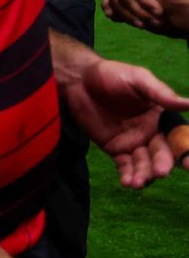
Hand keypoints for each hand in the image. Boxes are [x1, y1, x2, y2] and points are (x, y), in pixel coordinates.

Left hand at [60, 55, 188, 186]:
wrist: (79, 80)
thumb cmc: (112, 75)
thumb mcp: (138, 79)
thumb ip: (161, 94)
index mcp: (162, 117)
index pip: (178, 136)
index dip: (185, 149)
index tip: (188, 163)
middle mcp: (151, 133)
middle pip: (162, 153)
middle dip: (163, 164)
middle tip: (161, 172)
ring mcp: (133, 143)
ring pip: (144, 163)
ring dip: (144, 174)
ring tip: (139, 181)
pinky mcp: (115, 148)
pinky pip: (124, 165)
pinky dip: (128, 175)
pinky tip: (128, 182)